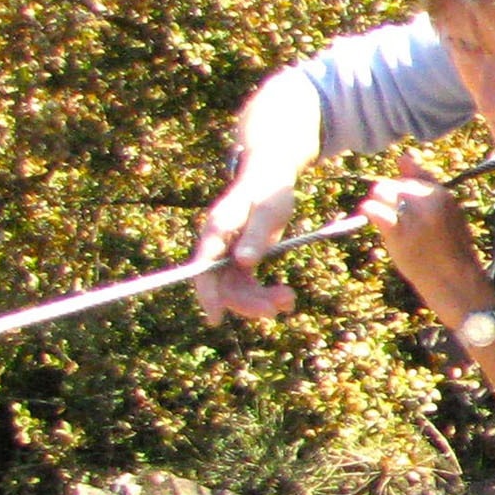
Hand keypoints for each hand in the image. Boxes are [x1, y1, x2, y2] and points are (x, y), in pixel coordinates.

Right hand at [193, 170, 300, 323]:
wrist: (270, 177)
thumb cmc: (269, 189)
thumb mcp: (269, 210)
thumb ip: (255, 236)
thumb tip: (243, 262)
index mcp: (217, 229)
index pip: (204, 267)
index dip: (207, 293)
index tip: (215, 317)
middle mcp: (217, 244)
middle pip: (222, 284)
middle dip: (247, 302)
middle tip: (279, 309)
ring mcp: (227, 253)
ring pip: (236, 289)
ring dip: (260, 300)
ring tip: (290, 299)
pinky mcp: (240, 259)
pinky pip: (247, 285)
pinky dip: (265, 293)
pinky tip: (287, 296)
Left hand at [360, 151, 494, 330]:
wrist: (454, 281)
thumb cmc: (450, 248)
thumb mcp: (446, 211)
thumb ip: (424, 183)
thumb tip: (403, 155)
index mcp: (442, 194)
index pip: (408, 178)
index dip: (401, 194)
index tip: (406, 212)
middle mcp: (428, 201)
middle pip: (392, 184)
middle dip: (387, 198)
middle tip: (394, 219)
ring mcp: (413, 217)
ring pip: (380, 192)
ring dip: (377, 204)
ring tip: (385, 221)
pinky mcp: (398, 233)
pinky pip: (373, 209)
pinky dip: (369, 211)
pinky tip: (372, 219)